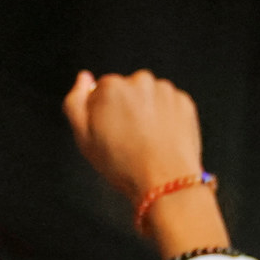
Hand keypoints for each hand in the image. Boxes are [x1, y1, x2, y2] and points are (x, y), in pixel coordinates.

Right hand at [64, 70, 220, 259]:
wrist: (165, 181)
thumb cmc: (123, 164)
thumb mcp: (83, 138)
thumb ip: (75, 102)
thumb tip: (83, 78)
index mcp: (111, 87)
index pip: (100, 90)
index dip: (101, 112)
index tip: (106, 131)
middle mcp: (140, 81)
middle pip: (126, 89)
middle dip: (124, 108)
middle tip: (125, 138)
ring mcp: (165, 90)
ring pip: (148, 96)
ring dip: (145, 111)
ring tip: (144, 141)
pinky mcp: (184, 102)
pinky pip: (169, 104)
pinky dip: (164, 117)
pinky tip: (159, 138)